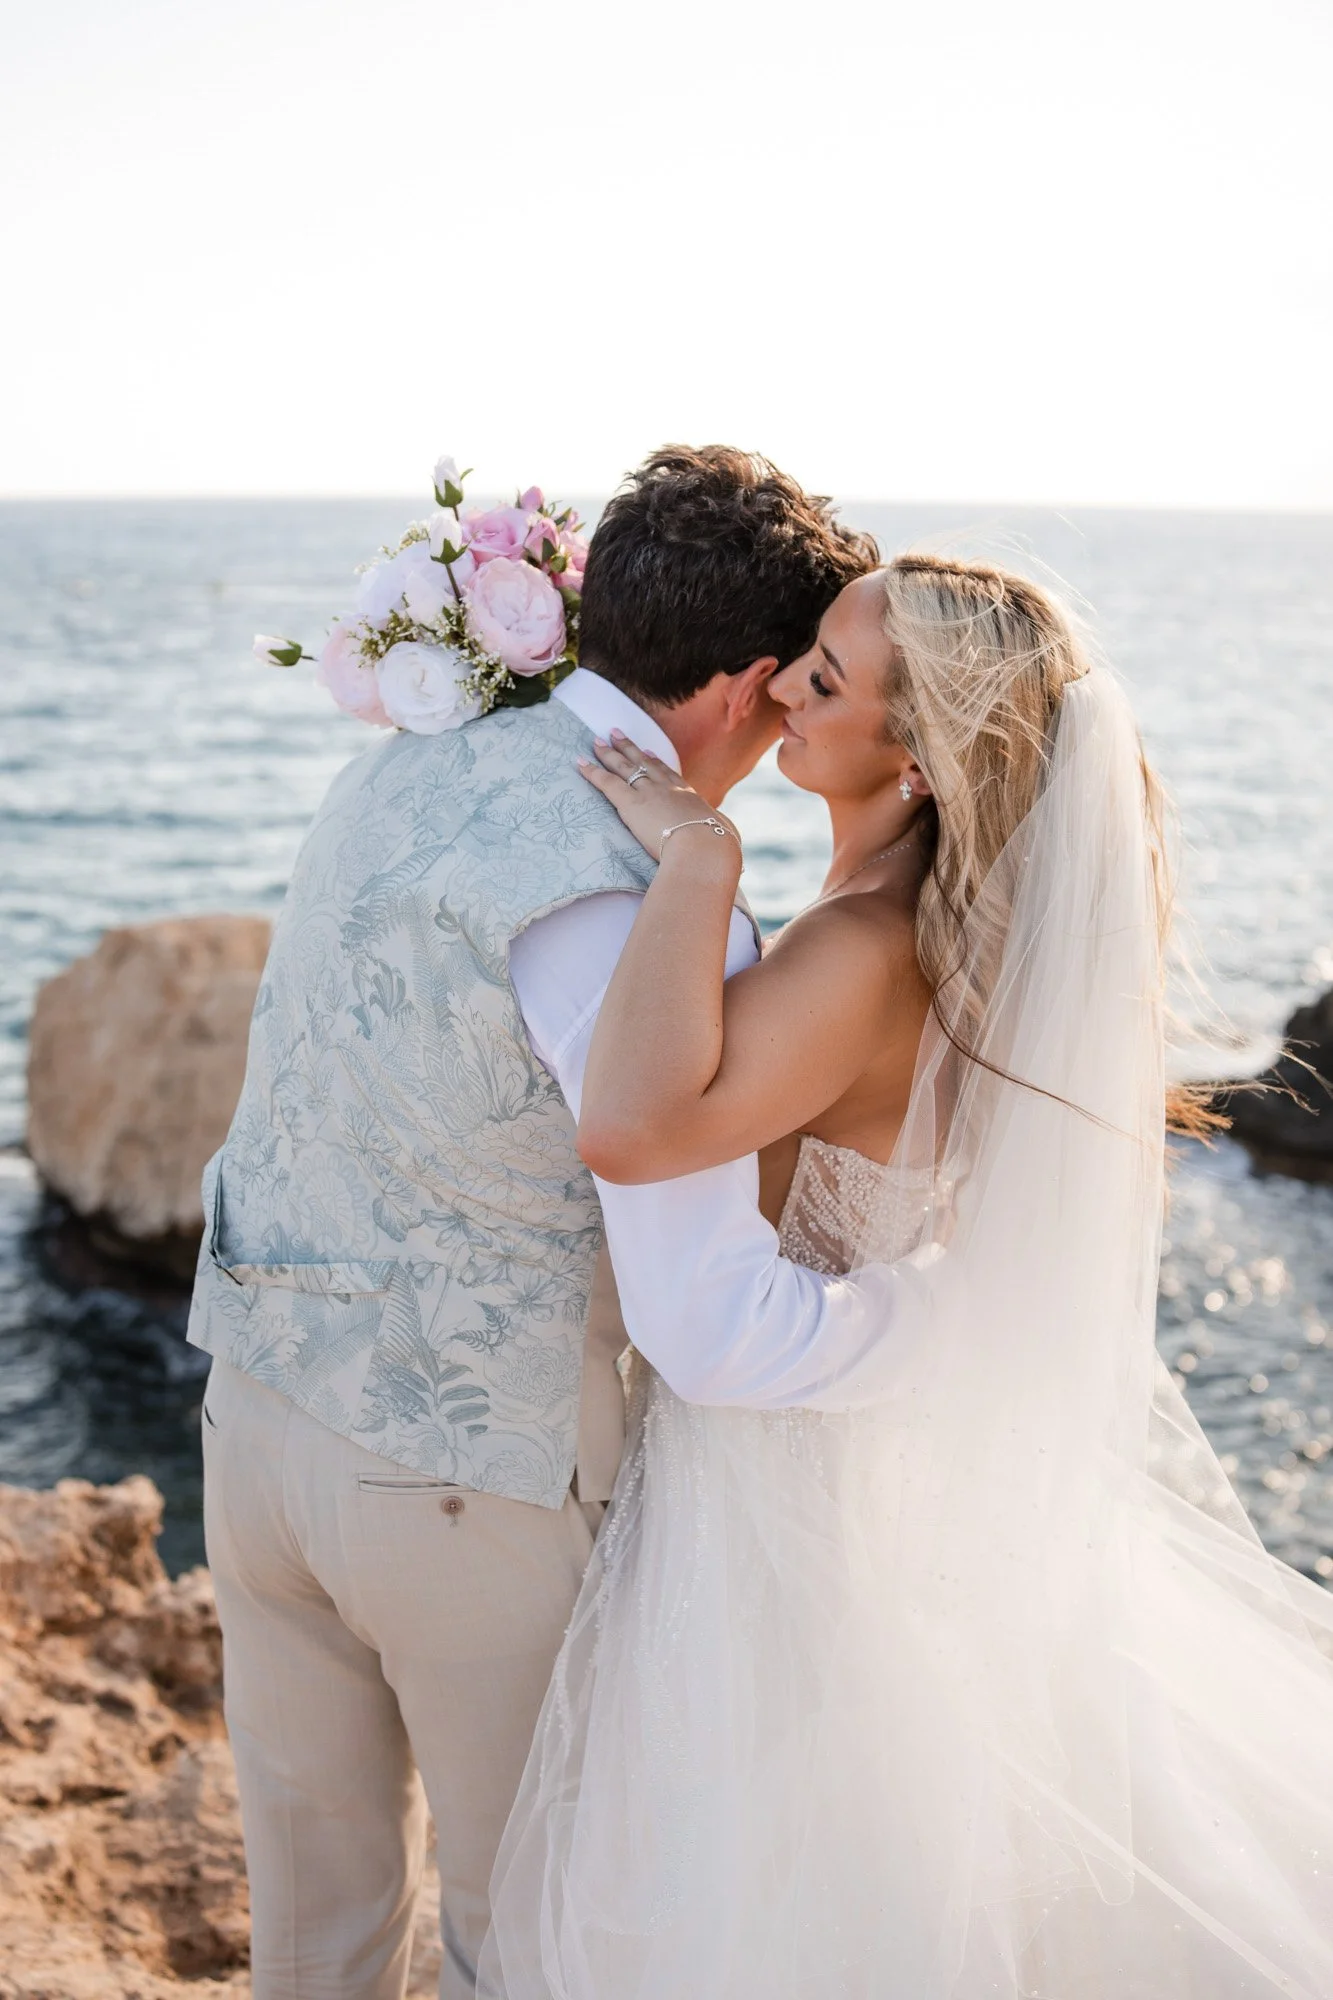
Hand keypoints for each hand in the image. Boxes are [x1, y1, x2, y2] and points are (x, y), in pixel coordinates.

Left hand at [577, 731, 739, 863]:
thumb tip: (729, 836)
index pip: (669, 775)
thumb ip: (721, 832)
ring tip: (597, 741)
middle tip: (616, 734)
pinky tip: (580, 762)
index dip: (656, 762)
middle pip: (644, 763)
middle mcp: (668, 789)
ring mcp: (649, 793)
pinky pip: (607, 783)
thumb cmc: (717, 847)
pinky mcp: (631, 803)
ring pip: (625, 767)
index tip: (647, 752)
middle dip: (629, 748)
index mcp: (690, 796)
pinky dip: (592, 772)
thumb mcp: (724, 835)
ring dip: (609, 753)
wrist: (705, 848)